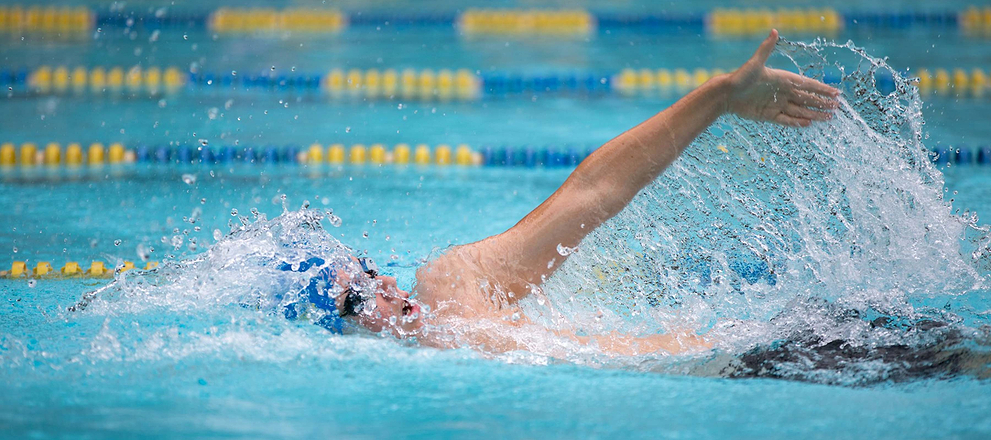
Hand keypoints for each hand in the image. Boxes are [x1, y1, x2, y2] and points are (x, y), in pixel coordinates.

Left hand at [725, 29, 839, 126]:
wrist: (726, 94)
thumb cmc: (740, 77)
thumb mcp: (754, 63)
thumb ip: (766, 49)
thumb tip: (774, 31)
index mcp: (783, 79)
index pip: (807, 85)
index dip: (822, 89)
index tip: (836, 92)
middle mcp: (782, 92)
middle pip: (807, 99)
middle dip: (822, 103)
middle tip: (837, 107)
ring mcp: (777, 104)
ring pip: (800, 111)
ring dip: (814, 114)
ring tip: (828, 117)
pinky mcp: (769, 115)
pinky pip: (786, 120)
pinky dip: (797, 122)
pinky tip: (808, 124)